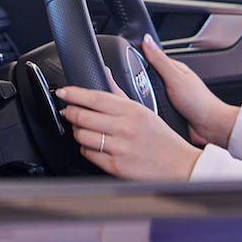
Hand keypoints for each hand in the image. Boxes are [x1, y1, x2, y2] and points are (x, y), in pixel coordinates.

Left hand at [57, 82, 200, 179]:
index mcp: (132, 111)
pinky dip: (85, 148)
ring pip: (82, 136)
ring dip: (77, 131)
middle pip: (83, 116)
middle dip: (70, 112)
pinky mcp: (115, 166)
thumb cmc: (161, 137)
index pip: (96, 98)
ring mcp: (119, 148)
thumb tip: (106, 75)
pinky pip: (88, 154)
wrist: (178, 164)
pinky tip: (93, 144)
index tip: (64, 92)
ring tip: (82, 128)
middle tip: (69, 111)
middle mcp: (125, 128)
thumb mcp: (144, 110)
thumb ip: (120, 94)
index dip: (75, 94)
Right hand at [139, 35, 238, 146]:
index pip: (150, 60)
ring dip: (143, 100)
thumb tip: (147, 40)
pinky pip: (150, 109)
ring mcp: (168, 98)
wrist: (209, 127)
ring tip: (145, 104)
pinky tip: (147, 114)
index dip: (137, 62)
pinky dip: (148, 111)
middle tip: (137, 90)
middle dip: (138, 85)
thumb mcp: (176, 78)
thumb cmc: (200, 101)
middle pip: (145, 80)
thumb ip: (159, 60)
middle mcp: (171, 82)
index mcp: (174, 69)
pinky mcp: (166, 112)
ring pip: (146, 96)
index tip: (124, 66)